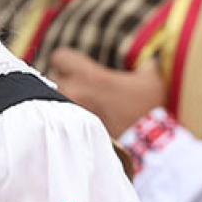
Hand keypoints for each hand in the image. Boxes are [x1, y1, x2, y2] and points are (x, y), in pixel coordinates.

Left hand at [48, 49, 166, 136]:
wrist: (147, 143)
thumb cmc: (148, 108)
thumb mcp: (151, 81)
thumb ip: (146, 66)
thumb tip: (150, 61)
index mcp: (90, 76)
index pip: (60, 58)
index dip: (67, 62)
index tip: (76, 69)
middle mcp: (76, 92)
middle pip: (51, 80)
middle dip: (62, 84)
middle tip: (78, 91)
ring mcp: (72, 114)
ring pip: (50, 103)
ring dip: (59, 104)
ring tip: (74, 110)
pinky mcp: (74, 133)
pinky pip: (59, 124)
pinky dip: (66, 124)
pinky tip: (79, 127)